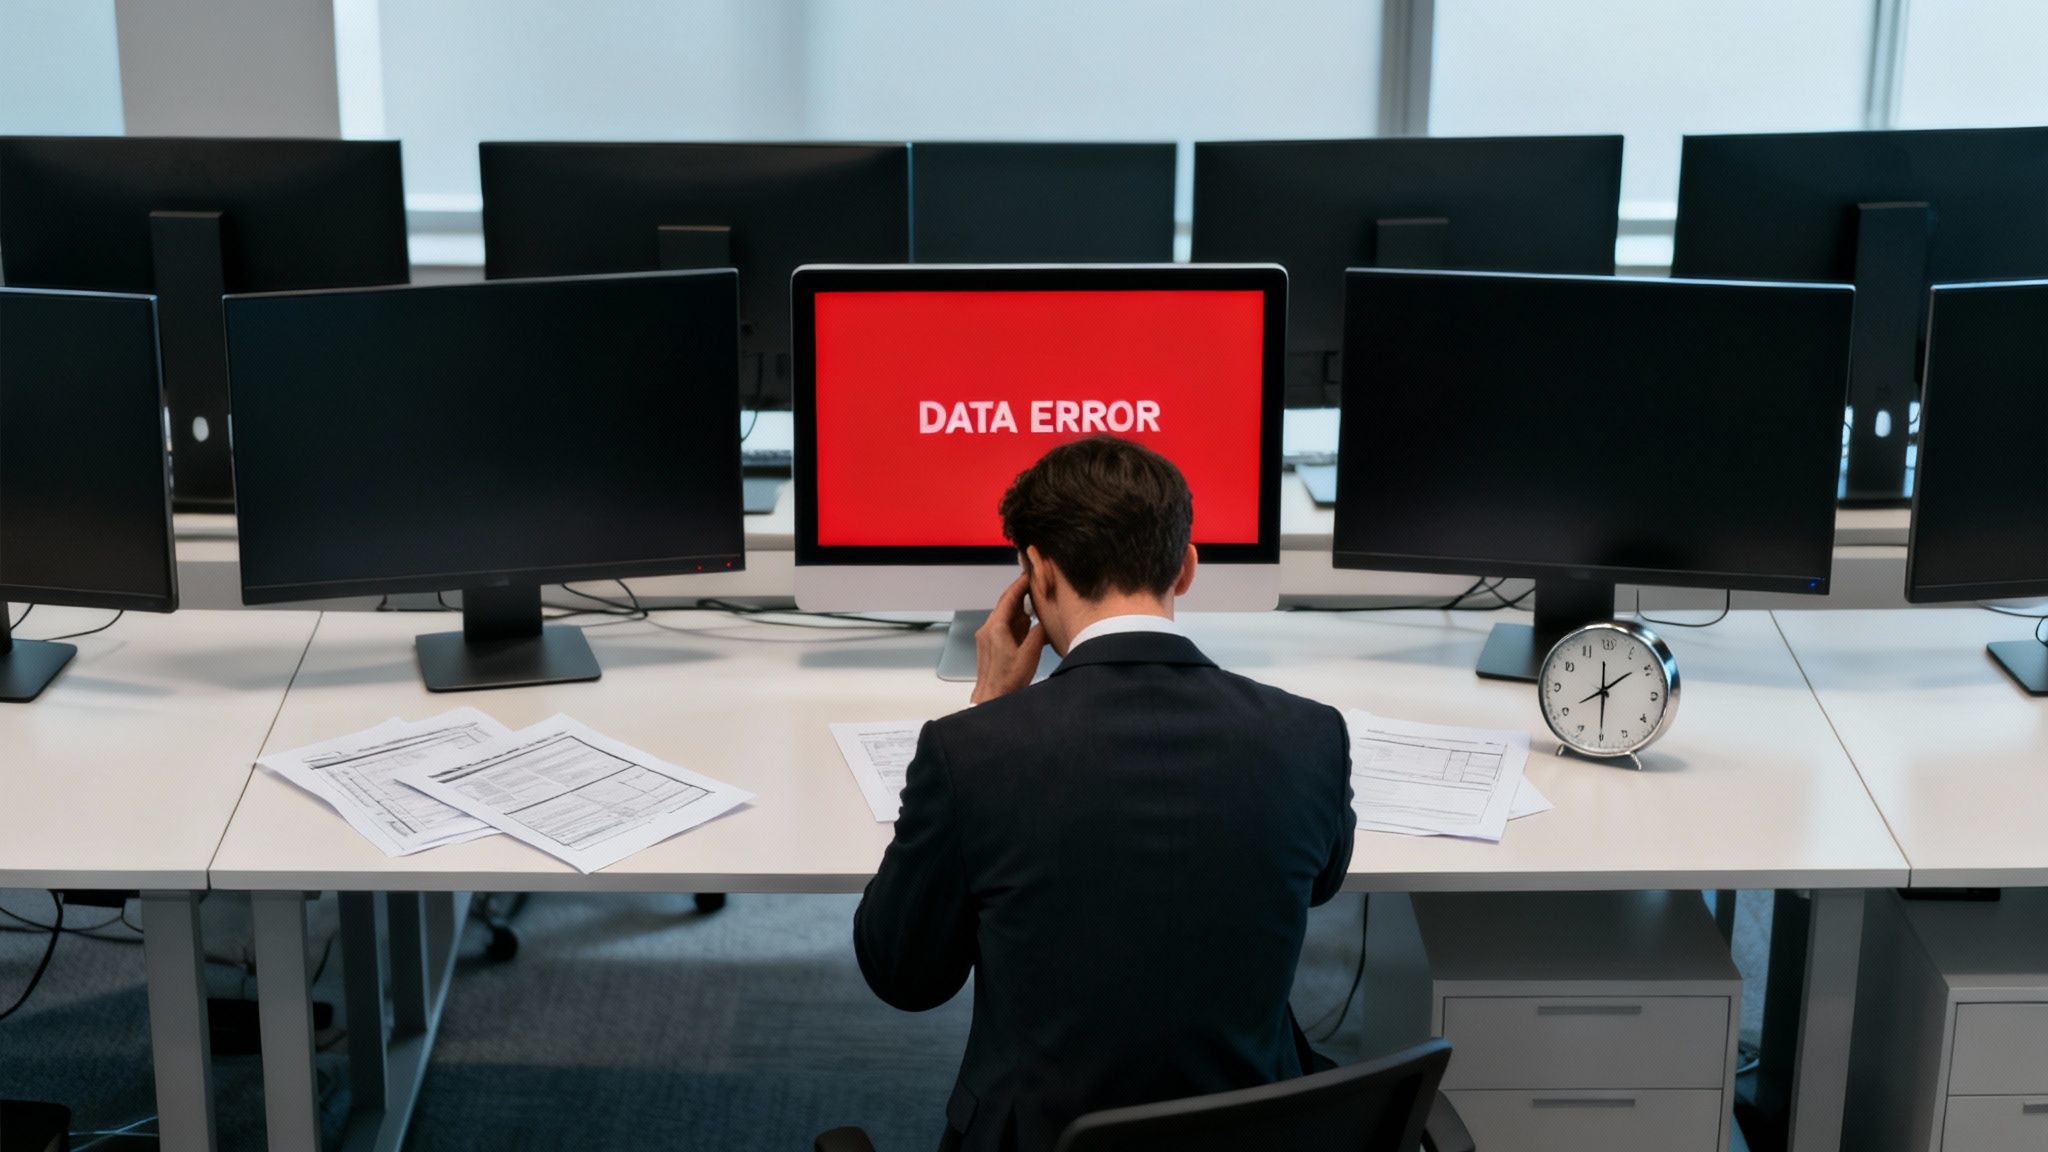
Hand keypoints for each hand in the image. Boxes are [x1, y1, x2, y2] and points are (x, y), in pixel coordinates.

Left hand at [971, 573, 1046, 704]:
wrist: (991, 698)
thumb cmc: (1007, 681)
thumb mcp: (1029, 655)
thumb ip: (1038, 634)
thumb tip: (1044, 621)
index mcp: (995, 628)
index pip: (1008, 598)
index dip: (1020, 584)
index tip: (1029, 574)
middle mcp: (988, 629)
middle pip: (1005, 604)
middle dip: (1020, 593)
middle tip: (1034, 583)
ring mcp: (987, 637)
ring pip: (1005, 615)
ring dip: (1019, 609)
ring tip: (1035, 603)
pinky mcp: (989, 645)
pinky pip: (1003, 626)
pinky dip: (1016, 621)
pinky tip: (1028, 624)